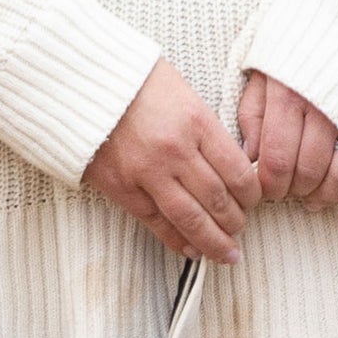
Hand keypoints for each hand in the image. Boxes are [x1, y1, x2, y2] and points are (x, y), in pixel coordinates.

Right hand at [84, 59, 260, 264]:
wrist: (83, 87)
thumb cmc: (135, 83)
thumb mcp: (183, 93)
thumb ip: (204, 129)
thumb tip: (228, 164)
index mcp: (197, 121)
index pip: (237, 170)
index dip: (252, 194)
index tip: (254, 201)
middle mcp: (176, 151)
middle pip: (218, 200)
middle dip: (236, 222)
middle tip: (241, 230)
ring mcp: (148, 174)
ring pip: (192, 220)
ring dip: (214, 242)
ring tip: (226, 254)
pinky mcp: (124, 190)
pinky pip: (158, 224)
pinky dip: (178, 241)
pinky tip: (192, 250)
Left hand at [238, 73, 337, 221]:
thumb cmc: (309, 39)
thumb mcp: (269, 66)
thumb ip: (254, 111)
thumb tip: (249, 156)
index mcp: (291, 95)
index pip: (274, 163)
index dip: (268, 187)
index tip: (267, 190)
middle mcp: (326, 106)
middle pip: (307, 173)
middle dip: (295, 192)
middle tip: (292, 192)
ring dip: (327, 197)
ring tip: (317, 198)